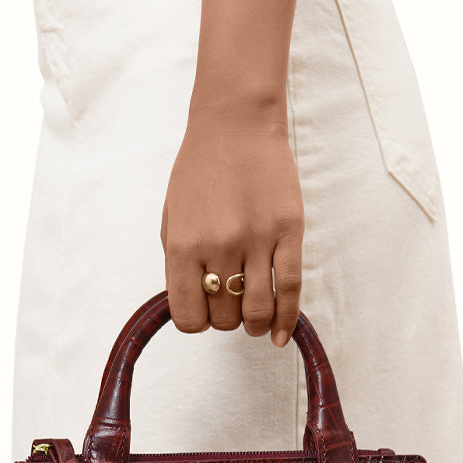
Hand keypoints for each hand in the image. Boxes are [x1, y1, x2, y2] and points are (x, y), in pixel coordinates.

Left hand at [160, 109, 303, 346]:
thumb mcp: (172, 218)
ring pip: (258, 311)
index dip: (195, 322)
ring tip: (254, 319)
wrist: (235, 126)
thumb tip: (192, 304)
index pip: (187, 316)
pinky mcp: (289, 232)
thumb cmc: (199, 171)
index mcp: (185, 245)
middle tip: (230, 303)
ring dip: (255, 324)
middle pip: (224, 316)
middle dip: (226, 319)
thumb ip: (178, 264)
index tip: (202, 312)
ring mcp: (257, 240)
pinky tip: (280, 336)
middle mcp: (220, 247)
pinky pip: (290, 289)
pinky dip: (286, 320)